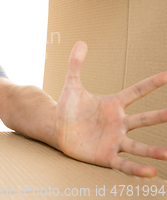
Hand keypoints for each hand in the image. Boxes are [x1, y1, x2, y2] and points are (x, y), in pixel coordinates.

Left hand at [56, 41, 166, 176]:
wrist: (57, 129)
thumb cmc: (68, 108)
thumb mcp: (72, 85)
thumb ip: (76, 64)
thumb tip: (81, 42)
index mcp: (114, 105)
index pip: (137, 91)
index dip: (152, 83)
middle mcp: (119, 123)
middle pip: (144, 119)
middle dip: (161, 116)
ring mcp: (115, 140)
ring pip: (139, 146)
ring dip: (154, 151)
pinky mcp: (106, 156)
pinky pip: (125, 164)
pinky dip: (137, 169)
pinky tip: (152, 172)